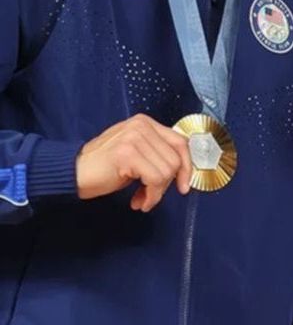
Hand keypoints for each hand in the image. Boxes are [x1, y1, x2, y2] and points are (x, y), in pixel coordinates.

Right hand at [76, 114, 192, 212]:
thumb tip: (181, 171)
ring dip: (156, 193)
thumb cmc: (104, 167)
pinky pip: (154, 180)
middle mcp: (141, 126)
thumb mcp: (136, 153)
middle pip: (175, 159)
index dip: (186, 166)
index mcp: (145, 123)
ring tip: (141, 198)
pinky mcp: (127, 154)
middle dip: (166, 184)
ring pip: (166, 171)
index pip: (179, 142)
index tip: (184, 185)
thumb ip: (156, 154)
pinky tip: (139, 201)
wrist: (73, 173)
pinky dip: (151, 196)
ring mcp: (134, 138)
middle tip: (150, 194)